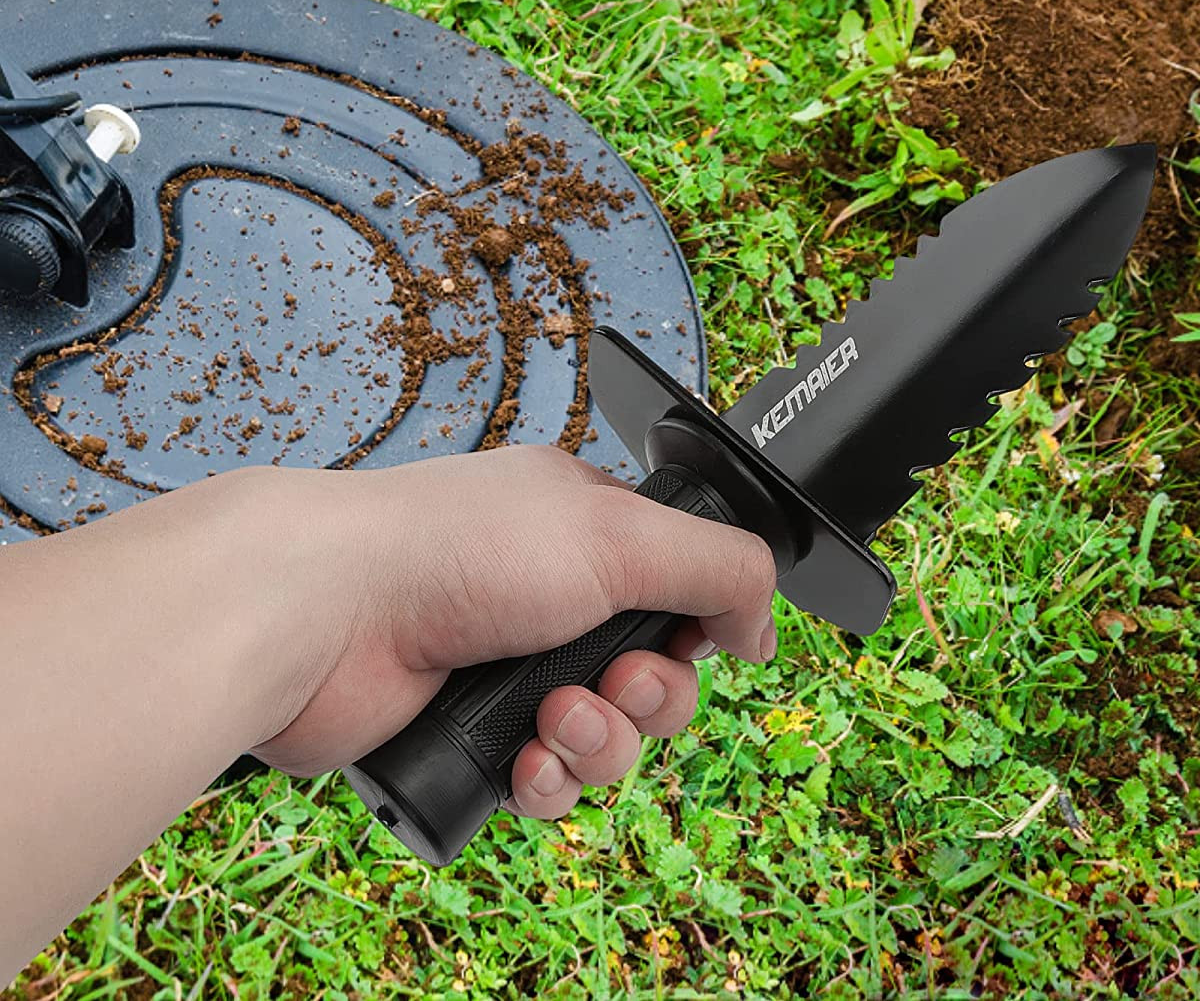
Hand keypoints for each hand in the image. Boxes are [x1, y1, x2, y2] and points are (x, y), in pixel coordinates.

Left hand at [249, 446, 777, 818]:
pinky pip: (545, 783)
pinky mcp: (464, 736)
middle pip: (651, 674)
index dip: (695, 627)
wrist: (322, 613)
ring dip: (599, 740)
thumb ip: (720, 568)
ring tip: (553, 719)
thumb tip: (766, 625)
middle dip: (649, 694)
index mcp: (581, 529)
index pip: (678, 588)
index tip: (692, 637)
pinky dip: (547, 779)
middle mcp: (546, 595)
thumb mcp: (620, 535)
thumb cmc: (452, 547)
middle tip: (615, 680)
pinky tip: (522, 760)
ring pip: (604, 737)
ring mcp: (503, 666)